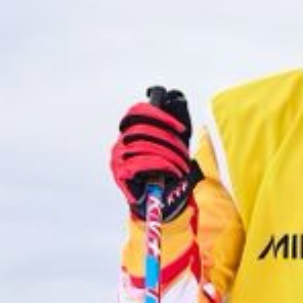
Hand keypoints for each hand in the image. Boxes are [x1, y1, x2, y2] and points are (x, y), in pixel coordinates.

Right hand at [110, 87, 195, 215]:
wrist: (159, 204)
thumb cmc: (165, 175)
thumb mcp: (172, 147)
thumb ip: (173, 126)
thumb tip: (178, 98)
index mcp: (130, 133)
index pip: (138, 112)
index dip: (160, 115)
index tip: (180, 127)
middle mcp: (121, 143)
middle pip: (144, 128)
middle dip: (169, 140)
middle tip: (184, 154)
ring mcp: (118, 158)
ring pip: (145, 145)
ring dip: (169, 156)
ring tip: (180, 168)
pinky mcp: (121, 173)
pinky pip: (143, 162)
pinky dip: (163, 166)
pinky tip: (172, 173)